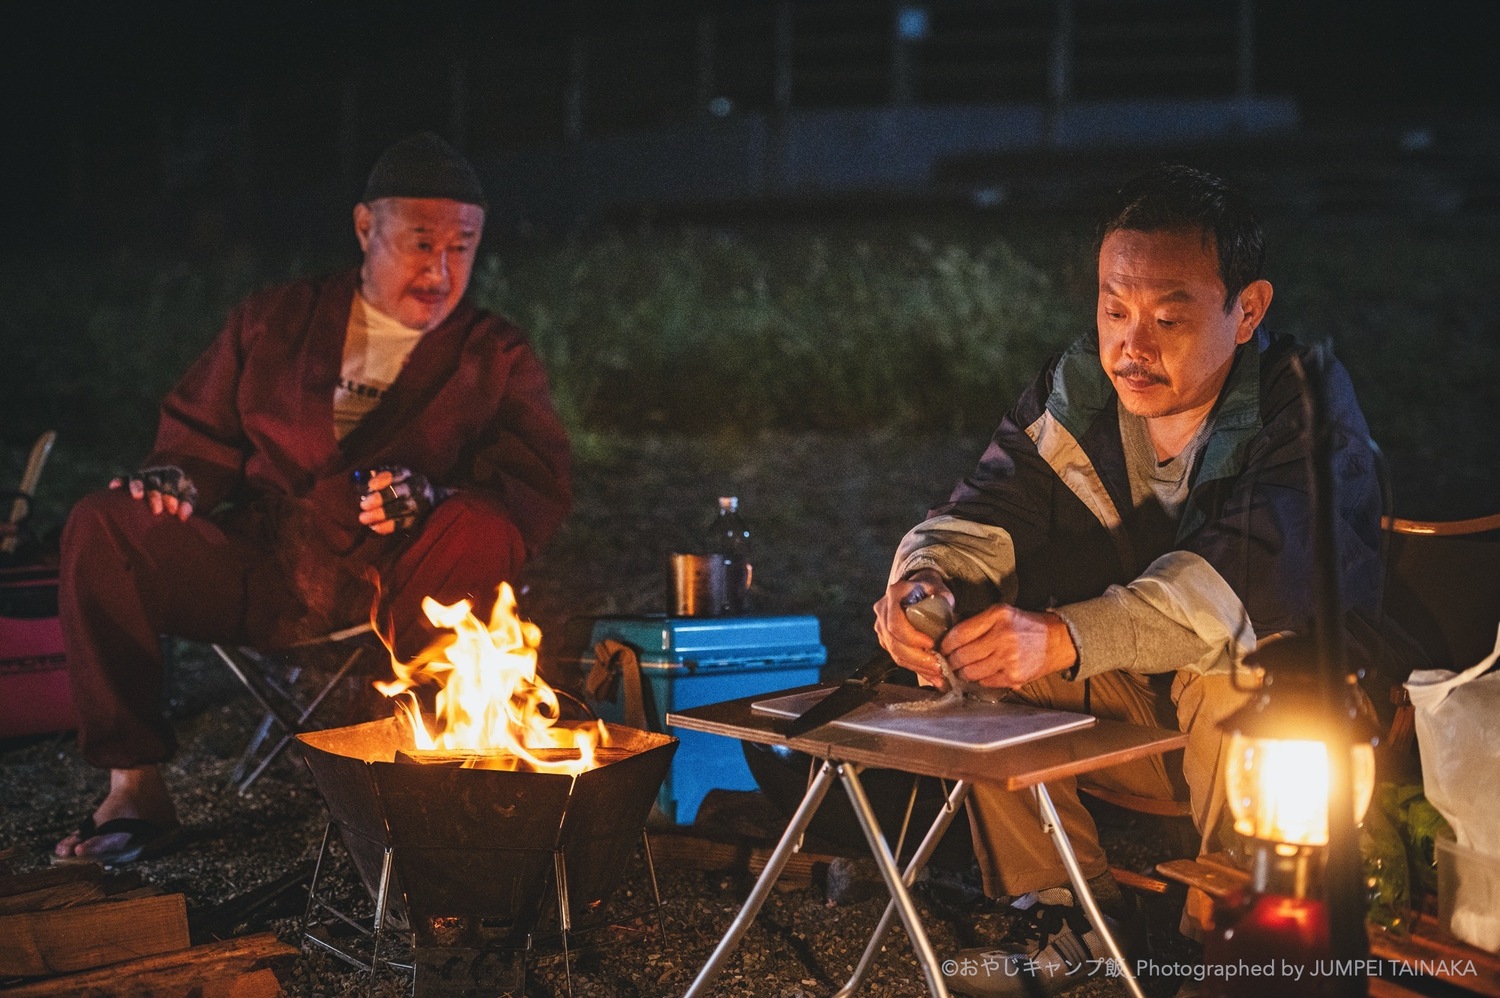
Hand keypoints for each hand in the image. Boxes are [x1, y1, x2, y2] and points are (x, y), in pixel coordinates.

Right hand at [110, 466, 196, 520]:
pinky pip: (123, 479)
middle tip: (157, 511)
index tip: (172, 511)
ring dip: (137, 486)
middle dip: (155, 495)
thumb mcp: (188, 498)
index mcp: (173, 474)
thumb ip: (188, 504)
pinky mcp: (130, 480)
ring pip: (138, 477)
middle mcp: (157, 473)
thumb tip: (183, 516)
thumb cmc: (180, 497)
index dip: (172, 494)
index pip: (172, 481)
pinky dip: (119, 481)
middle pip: (155, 481)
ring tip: (137, 496)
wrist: (169, 490)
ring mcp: (143, 476)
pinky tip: (113, 487)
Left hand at [357, 465, 439, 534]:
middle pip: (398, 493)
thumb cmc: (403, 488)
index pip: (397, 474)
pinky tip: (375, 527)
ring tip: (363, 518)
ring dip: (379, 514)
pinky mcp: (417, 520)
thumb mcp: (394, 478)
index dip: (383, 480)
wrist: (430, 500)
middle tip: (363, 505)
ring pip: (399, 509)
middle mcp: (417, 488)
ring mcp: (419, 505)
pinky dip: (387, 527)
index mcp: (409, 475)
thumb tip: (363, 486)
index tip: (370, 485)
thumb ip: (380, 479)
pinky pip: (401, 524)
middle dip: (379, 499)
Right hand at [873, 569, 954, 689]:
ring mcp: (882, 626)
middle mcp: (883, 610)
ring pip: (895, 654)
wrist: (916, 589)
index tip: (931, 644)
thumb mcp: (938, 586)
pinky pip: (898, 657)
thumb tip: (949, 607)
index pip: (895, 623)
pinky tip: (933, 676)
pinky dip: (916, 668)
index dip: (911, 638)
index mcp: (894, 595)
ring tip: (939, 676)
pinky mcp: (885, 639)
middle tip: (939, 668)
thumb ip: (943, 596)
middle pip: (894, 643)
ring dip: (918, 668)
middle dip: (918, 659)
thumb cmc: (929, 588)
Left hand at [941, 604, 1076, 689]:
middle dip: (951, 661)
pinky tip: (983, 673)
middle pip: (962, 656)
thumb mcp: (1001, 613)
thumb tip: (947, 638)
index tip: (943, 648)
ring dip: (963, 672)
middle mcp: (1003, 636)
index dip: (946, 644)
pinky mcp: (1014, 676)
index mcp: (998, 616)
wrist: (1056, 641)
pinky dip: (980, 679)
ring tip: (964, 668)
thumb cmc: (1024, 626)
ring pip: (971, 672)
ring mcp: (1009, 658)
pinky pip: (985, 682)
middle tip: (950, 661)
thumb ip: (977, 622)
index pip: (959, 634)